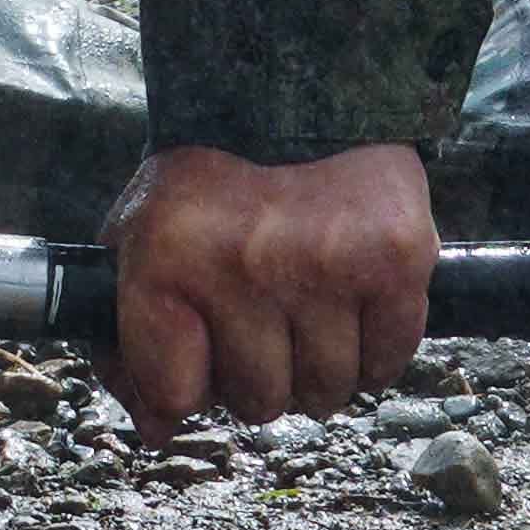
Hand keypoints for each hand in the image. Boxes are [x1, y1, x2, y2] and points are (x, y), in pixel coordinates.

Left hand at [100, 139, 440, 436]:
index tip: (200, 342)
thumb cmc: (212, 186)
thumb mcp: (143, 242)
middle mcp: (246, 262)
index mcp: (169, 255)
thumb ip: (131, 341)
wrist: (302, 98)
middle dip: (261, 372)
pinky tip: (353, 299)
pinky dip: (374, 348)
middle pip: (260, 402)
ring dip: (318, 364)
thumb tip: (158, 432)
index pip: (178, 394)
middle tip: (263, 314)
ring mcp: (327, 263)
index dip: (191, 379)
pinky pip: (386, 365)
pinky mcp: (397, 260)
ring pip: (326, 392)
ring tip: (308, 302)